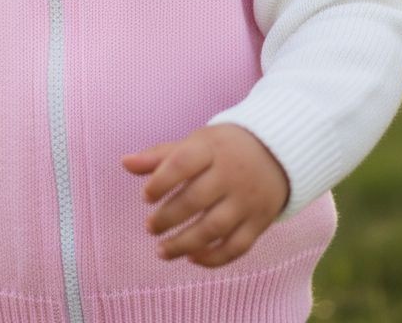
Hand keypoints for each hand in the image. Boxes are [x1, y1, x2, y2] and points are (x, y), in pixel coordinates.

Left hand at [121, 123, 288, 267]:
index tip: (145, 197)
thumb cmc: (225, 148)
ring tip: (161, 251)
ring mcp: (246, 200)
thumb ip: (161, 156)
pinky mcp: (259, 221)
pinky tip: (192, 258)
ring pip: (214, 227)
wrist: (277, 151)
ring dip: (184, 243)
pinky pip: (237, 246)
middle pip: (195, 200)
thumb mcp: (196, 143)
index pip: (182, 164)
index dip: (160, 182)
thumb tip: (124, 162)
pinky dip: (214, 257)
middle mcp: (231, 174)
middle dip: (168, 217)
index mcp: (212, 148)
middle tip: (150, 227)